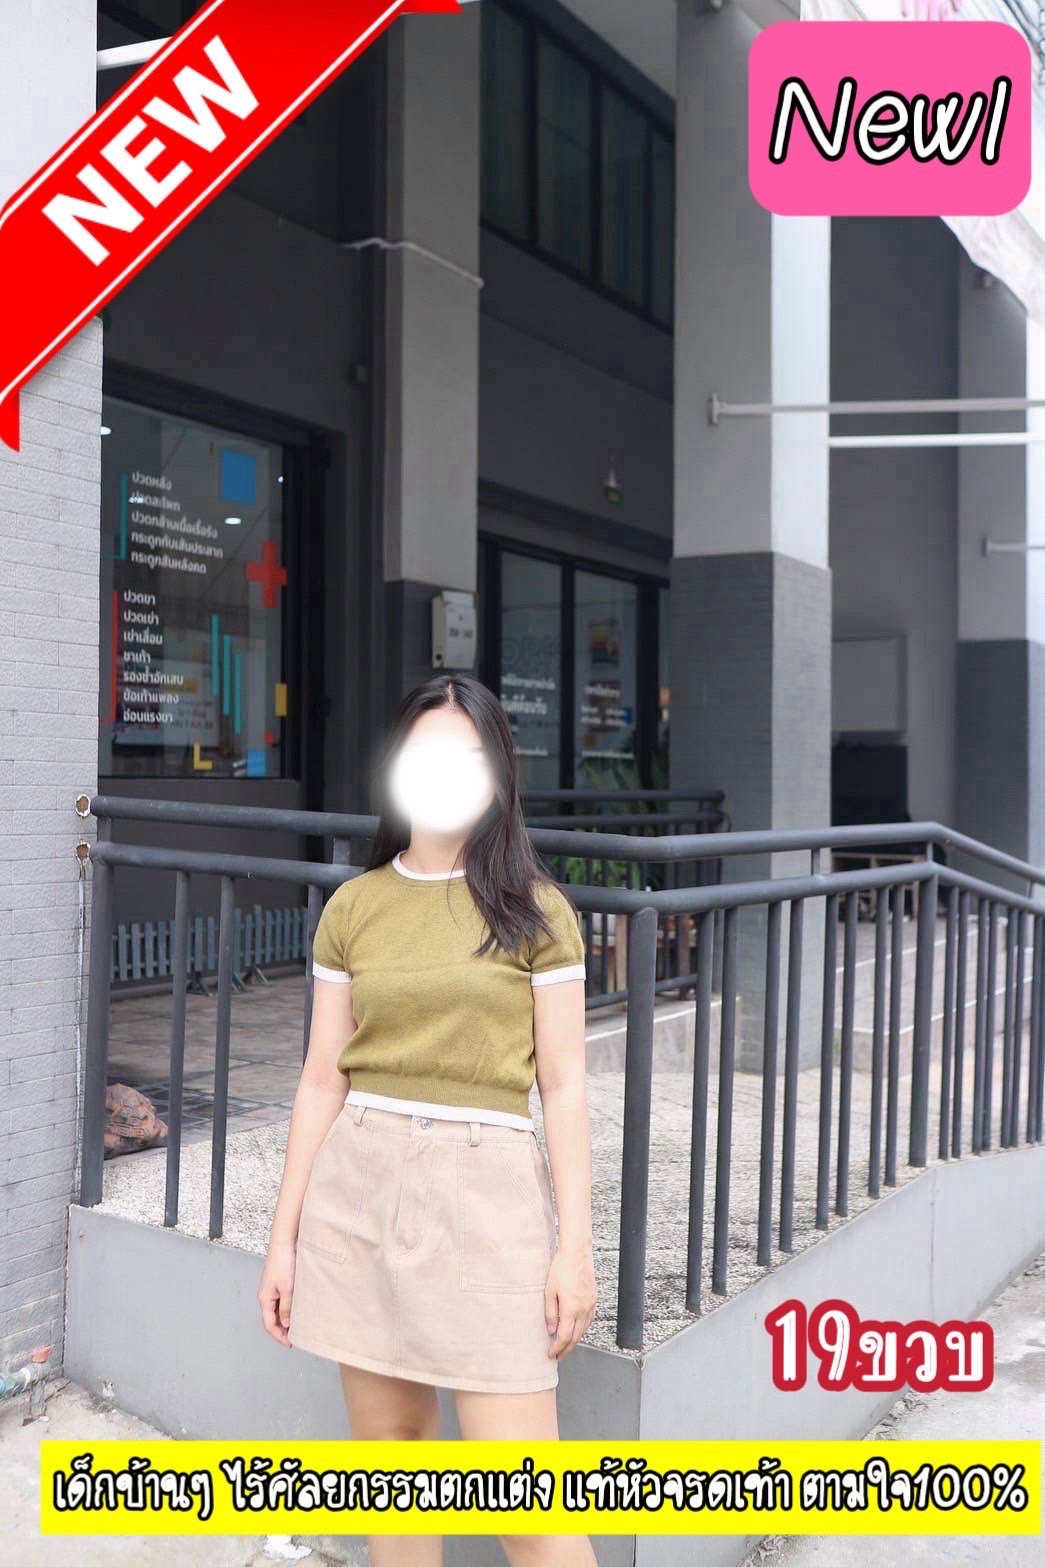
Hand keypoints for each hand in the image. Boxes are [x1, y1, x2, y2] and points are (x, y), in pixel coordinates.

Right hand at [258, 1236, 296, 1346]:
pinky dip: (287, 1308)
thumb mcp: (287, 1288)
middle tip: (294, 1337)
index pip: (269, 1324)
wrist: (284, 1241)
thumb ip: (287, 1307)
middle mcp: (266, 1295)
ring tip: (297, 1325)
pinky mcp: (278, 1282)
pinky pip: (281, 1300)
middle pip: (272, 1318)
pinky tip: (296, 1309)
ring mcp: (271, 1288)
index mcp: (264, 1298)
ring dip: (285, 1319)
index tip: (289, 1343)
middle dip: (282, 1329)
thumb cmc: (284, 1262)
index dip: (278, 1336)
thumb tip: (286, 1324)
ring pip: (277, 1310)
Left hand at [545, 1243, 596, 1360]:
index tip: (551, 1354)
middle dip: (567, 1349)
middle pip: (576, 1337)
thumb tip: (551, 1330)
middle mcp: (584, 1309)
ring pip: (584, 1330)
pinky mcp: (594, 1299)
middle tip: (558, 1355)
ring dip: (575, 1340)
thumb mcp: (549, 1291)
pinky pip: (589, 1320)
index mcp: (571, 1308)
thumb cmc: (561, 1268)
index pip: (565, 1337)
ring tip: (566, 1346)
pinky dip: (582, 1329)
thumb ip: (550, 1313)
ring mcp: (591, 1305)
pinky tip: (576, 1330)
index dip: (558, 1348)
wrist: (577, 1253)